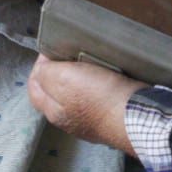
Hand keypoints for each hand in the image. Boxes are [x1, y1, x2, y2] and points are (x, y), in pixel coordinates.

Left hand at [27, 55, 142, 154]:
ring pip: (78, 94)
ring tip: (90, 60)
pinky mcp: (111, 116)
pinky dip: (100, 83)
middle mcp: (70, 121)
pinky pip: (99, 97)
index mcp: (54, 112)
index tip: (52, 50)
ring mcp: (91, 121)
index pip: (34, 89)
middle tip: (70, 54)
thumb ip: (45, 74)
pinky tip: (107, 74)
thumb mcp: (63, 79)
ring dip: (81, 77)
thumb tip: (41, 69)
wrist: (137, 116)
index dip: (39, 67)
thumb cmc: (98, 97)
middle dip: (59, 71)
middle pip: (56, 92)